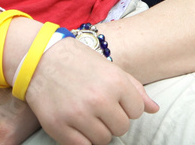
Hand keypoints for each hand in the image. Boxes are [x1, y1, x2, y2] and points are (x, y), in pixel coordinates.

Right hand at [24, 38, 157, 144]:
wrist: (41, 58)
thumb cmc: (80, 62)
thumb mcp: (111, 69)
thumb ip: (135, 90)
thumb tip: (154, 109)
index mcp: (115, 82)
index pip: (136, 112)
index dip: (126, 107)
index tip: (114, 100)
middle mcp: (99, 99)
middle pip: (121, 128)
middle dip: (113, 120)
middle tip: (100, 108)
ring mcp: (78, 115)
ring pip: (103, 140)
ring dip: (98, 130)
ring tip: (88, 114)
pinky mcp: (59, 127)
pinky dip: (82, 139)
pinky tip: (77, 124)